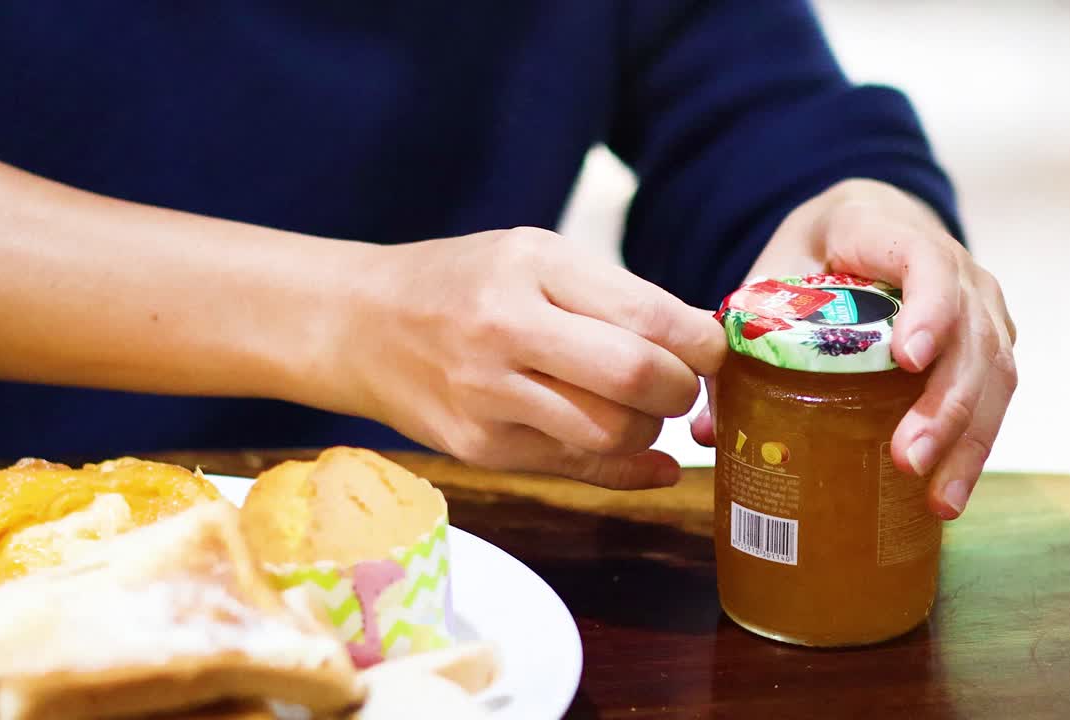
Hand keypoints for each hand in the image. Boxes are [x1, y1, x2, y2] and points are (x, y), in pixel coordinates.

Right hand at [345, 227, 725, 488]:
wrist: (359, 324)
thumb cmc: (462, 282)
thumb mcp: (533, 256)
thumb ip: (612, 295)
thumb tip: (702, 347)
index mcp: (530, 267)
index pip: (648, 316)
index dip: (701, 343)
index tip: (710, 349)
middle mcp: (505, 329)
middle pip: (634, 380)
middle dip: (681, 391)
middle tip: (678, 384)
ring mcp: (487, 396)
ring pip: (612, 434)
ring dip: (650, 430)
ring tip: (637, 409)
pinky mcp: (478, 448)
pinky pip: (577, 468)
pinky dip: (626, 466)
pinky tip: (642, 455)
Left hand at [690, 179, 1016, 518]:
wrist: (868, 225)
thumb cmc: (818, 253)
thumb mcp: (774, 274)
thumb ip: (742, 339)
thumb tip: (707, 430)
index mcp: (890, 235)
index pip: (926, 263)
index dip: (927, 310)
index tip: (907, 359)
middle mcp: (955, 268)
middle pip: (969, 335)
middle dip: (944, 404)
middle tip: (908, 457)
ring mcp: (980, 307)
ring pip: (992, 372)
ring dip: (967, 439)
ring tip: (938, 496)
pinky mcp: (989, 345)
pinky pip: (995, 396)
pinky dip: (975, 447)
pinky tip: (948, 493)